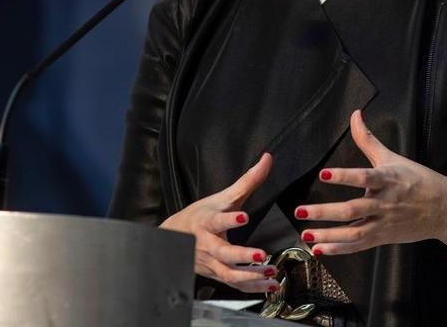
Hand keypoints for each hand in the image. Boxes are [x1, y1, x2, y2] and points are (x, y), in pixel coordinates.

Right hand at [160, 152, 279, 294]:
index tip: (243, 217)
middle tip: (262, 254)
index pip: (217, 219)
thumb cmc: (200, 215)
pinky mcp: (216, 274)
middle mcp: (208, 244)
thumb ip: (247, 180)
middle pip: (223, 252)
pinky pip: (234, 284)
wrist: (175, 237)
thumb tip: (267, 159)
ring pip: (228, 274)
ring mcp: (211, 262)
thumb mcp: (222, 196)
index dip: (229, 219)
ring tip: (271, 273)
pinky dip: (252, 287)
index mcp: (208, 221)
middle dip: (242, 256)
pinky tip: (269, 285)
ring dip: (251, 276)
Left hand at [296, 110, 446, 255]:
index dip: (343, 176)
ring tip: (306, 234)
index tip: (323, 174)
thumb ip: (368, 139)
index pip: (363, 177)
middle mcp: (384, 202)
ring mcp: (384, 222)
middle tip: (300, 210)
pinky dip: (340, 249)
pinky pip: (359, 245)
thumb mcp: (393, 158)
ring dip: (328, 235)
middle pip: (353, 209)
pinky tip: (320, 248)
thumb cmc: (418, 180)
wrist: (446, 209)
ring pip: (354, 232)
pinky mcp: (383, 237)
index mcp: (387, 179)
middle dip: (325, 212)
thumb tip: (355, 114)